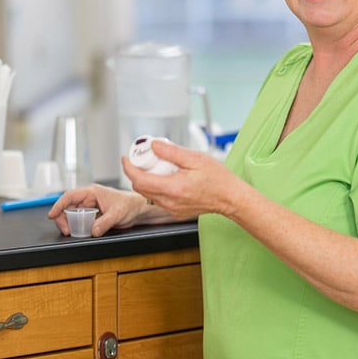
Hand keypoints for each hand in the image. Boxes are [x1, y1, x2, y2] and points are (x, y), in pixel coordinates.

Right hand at [47, 183, 148, 236]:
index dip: (59, 205)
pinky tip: (79, 232)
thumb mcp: (117, 213)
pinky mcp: (92, 216)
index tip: (52, 215)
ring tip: (72, 232)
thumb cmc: (130, 204)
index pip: (70, 196)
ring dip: (69, 224)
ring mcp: (90, 207)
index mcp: (92, 192)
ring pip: (72, 215)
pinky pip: (80, 221)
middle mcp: (88, 199)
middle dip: (63, 218)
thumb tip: (93, 231)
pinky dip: (77, 227)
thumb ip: (105, 222)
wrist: (139, 210)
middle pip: (68, 207)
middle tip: (66, 230)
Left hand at [122, 139, 238, 220]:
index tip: (127, 158)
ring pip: (148, 194)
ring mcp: (172, 209)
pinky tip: (168, 178)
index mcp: (174, 188)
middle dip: (137, 172)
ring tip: (158, 167)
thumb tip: (153, 146)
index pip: (140, 180)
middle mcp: (170, 202)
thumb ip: (172, 152)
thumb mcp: (195, 158)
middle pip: (140, 188)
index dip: (129, 168)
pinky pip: (159, 199)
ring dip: (147, 180)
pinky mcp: (176, 212)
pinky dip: (157, 188)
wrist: (231, 198)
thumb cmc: (218, 179)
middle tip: (144, 159)